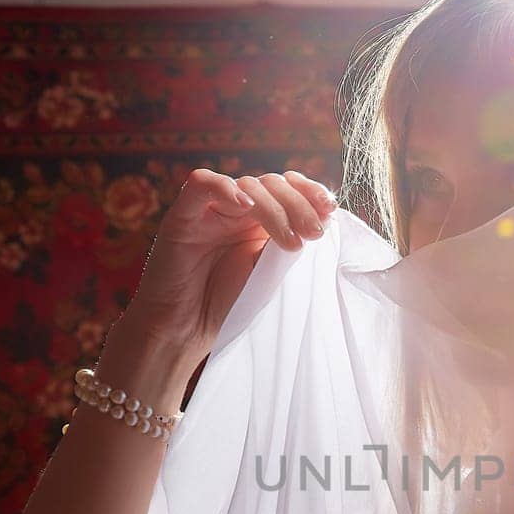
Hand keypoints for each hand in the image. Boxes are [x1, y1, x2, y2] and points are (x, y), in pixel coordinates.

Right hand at [127, 168, 338, 355]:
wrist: (186, 329)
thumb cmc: (229, 304)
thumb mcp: (271, 272)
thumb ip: (290, 243)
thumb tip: (325, 217)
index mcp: (260, 219)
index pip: (288, 188)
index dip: (310, 191)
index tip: (330, 210)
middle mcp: (237, 209)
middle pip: (272, 184)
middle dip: (299, 205)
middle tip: (314, 233)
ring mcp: (211, 209)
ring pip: (246, 185)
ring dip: (274, 209)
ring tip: (290, 242)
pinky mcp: (183, 215)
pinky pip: (201, 184)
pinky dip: (226, 189)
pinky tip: (246, 207)